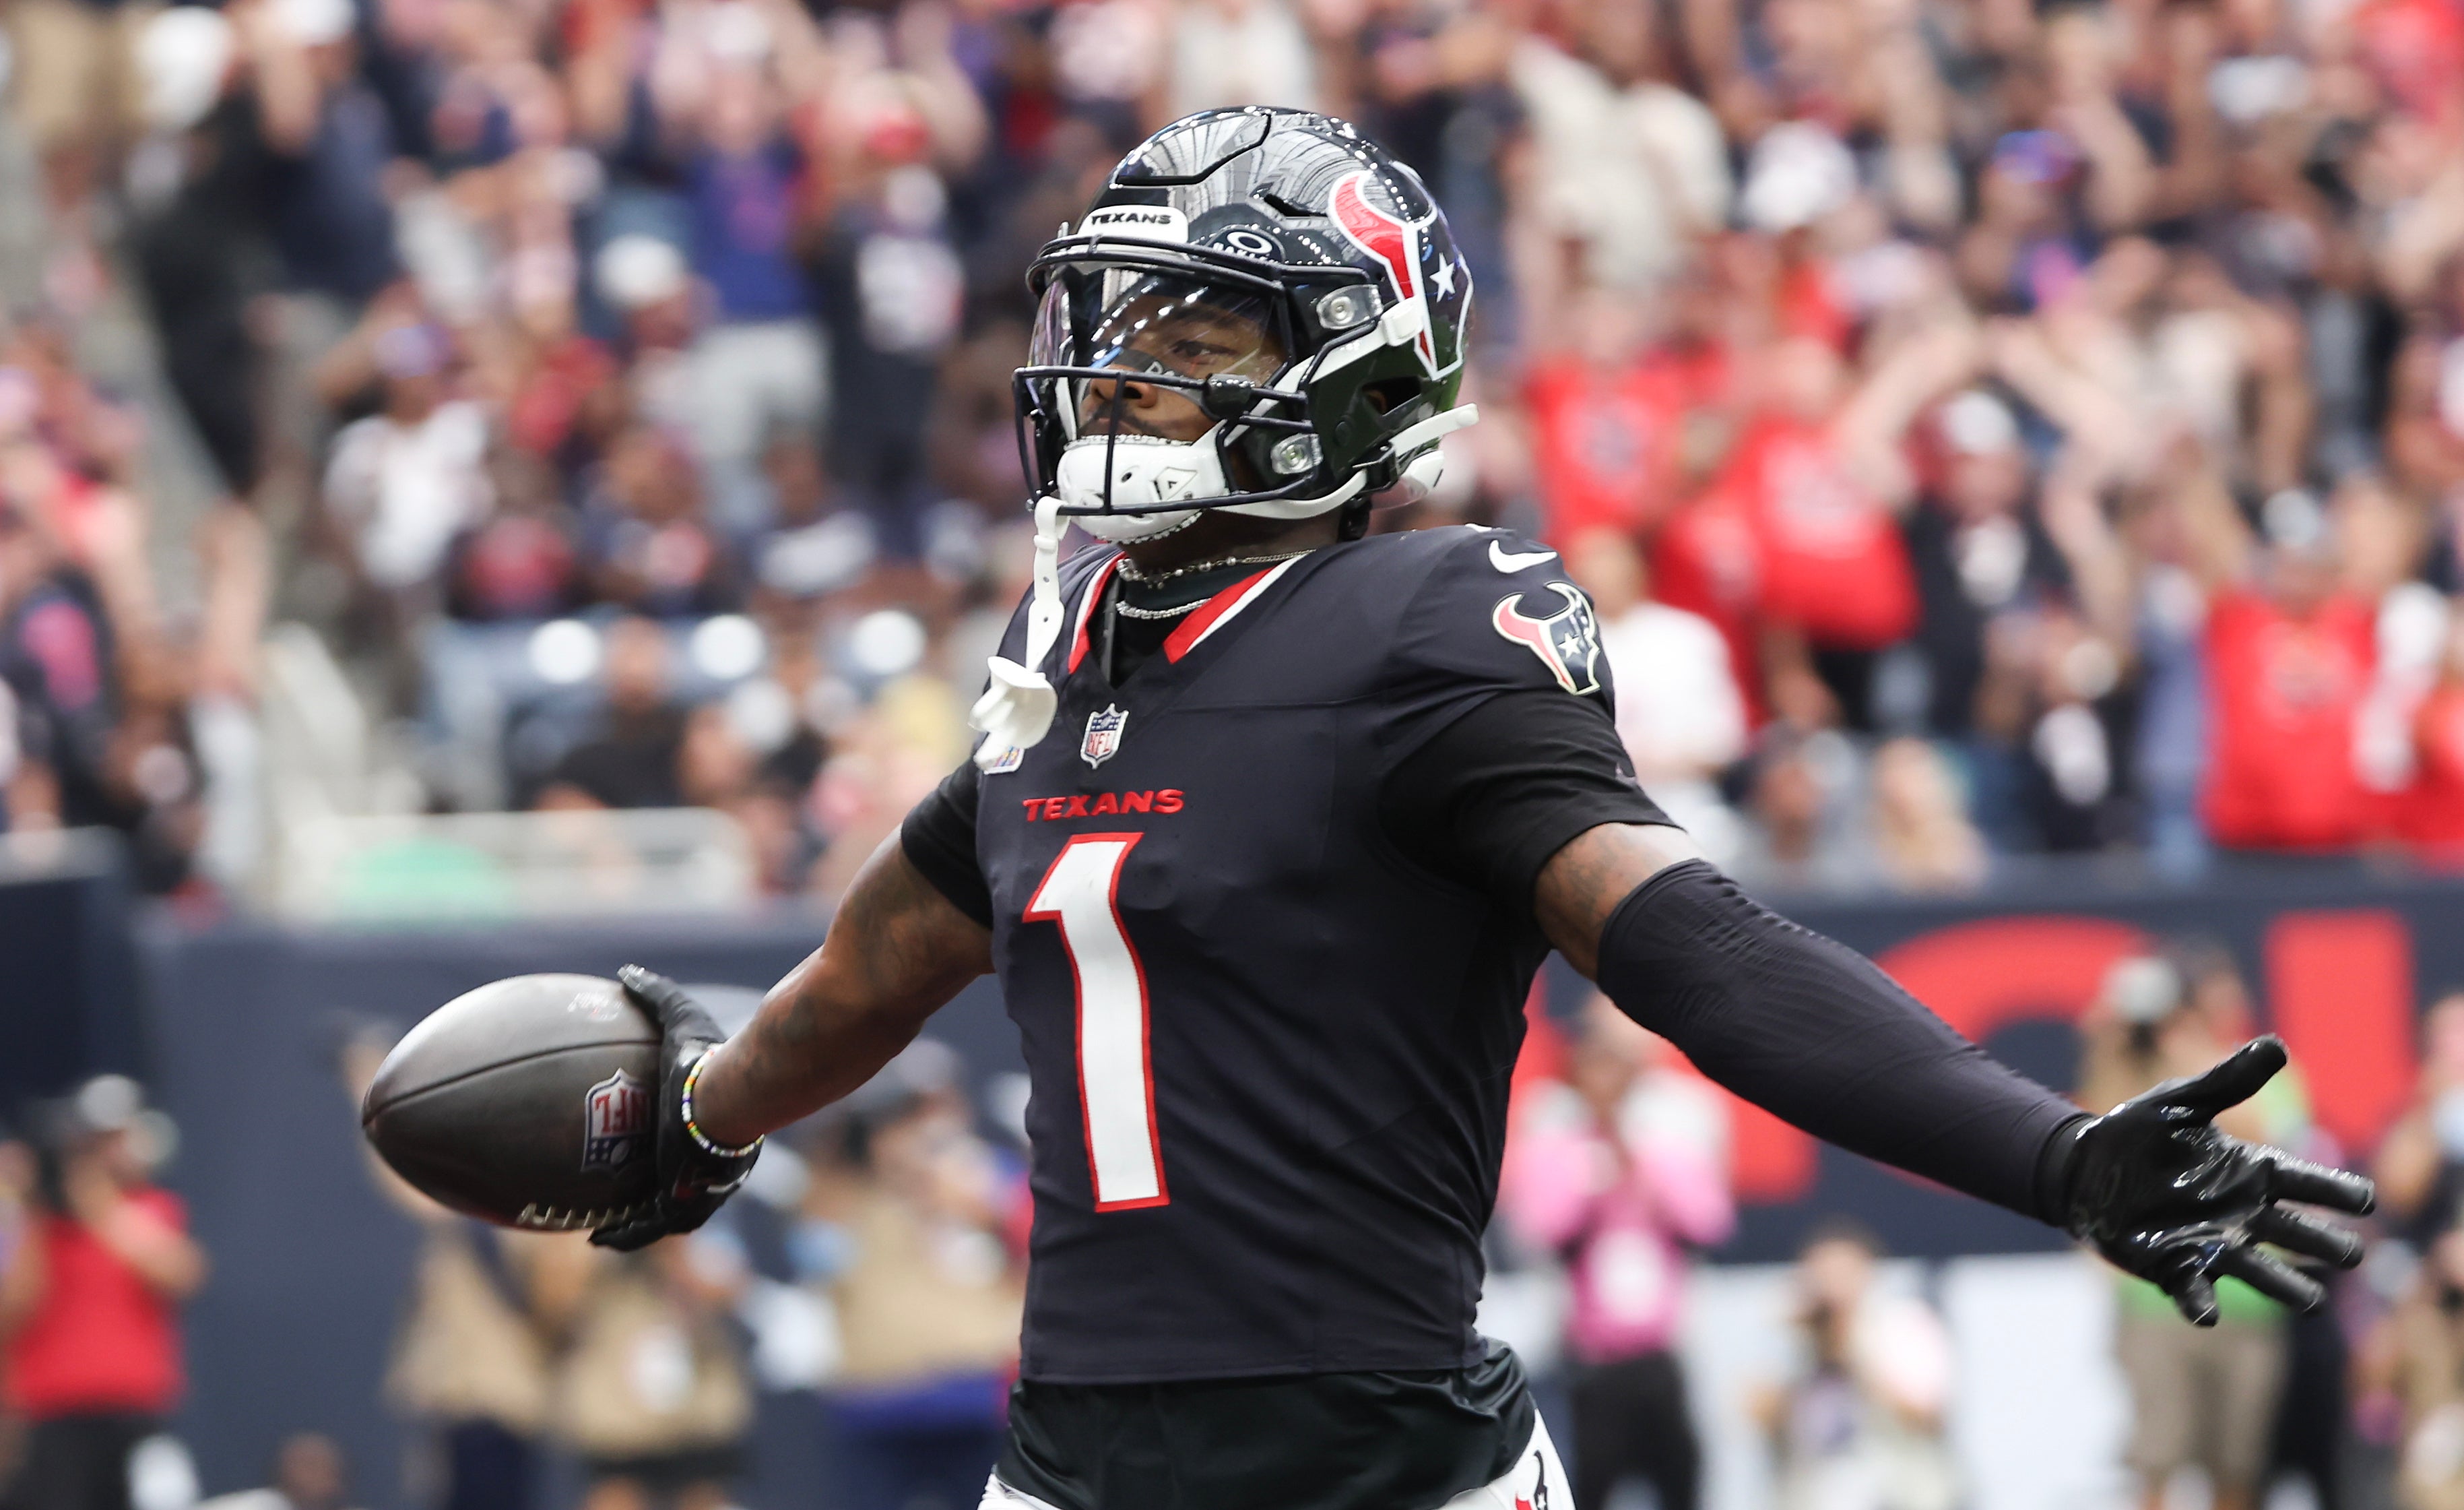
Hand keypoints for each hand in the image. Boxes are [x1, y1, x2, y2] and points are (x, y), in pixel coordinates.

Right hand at [590, 967, 761, 1251]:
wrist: (726, 1099)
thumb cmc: (708, 1059)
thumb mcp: (681, 1019)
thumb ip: (657, 995)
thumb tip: (628, 971)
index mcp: (710, 1126)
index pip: (694, 1142)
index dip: (677, 1147)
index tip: (661, 1145)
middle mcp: (709, 1163)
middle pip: (688, 1184)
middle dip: (666, 1190)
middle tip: (633, 1192)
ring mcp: (698, 1188)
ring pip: (670, 1214)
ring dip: (643, 1223)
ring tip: (607, 1228)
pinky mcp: (681, 1203)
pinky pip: (649, 1227)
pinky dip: (626, 1236)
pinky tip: (597, 1240)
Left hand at [2046, 1037, 2372, 1324]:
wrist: (2085, 1167)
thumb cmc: (2140, 1131)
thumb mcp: (2181, 1101)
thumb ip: (2227, 1081)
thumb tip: (2277, 1045)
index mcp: (2250, 1172)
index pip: (2305, 1181)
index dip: (2337, 1190)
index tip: (2365, 1199)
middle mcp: (2242, 1213)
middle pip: (2297, 1232)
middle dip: (2325, 1244)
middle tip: (2350, 1254)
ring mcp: (2212, 1244)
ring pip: (2261, 1273)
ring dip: (2286, 1287)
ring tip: (2311, 1303)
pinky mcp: (2175, 1266)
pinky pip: (2194, 1291)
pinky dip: (2202, 1304)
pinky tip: (2208, 1315)